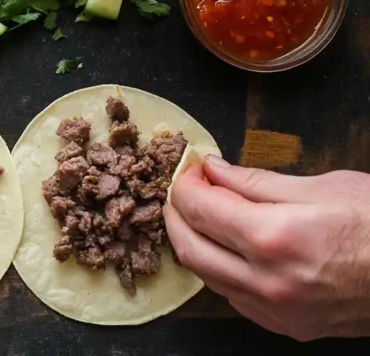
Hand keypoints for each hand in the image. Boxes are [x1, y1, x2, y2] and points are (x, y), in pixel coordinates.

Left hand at [165, 155, 369, 340]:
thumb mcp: (320, 186)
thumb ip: (254, 181)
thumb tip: (213, 169)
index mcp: (273, 238)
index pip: (200, 209)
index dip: (185, 184)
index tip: (189, 170)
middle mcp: (268, 281)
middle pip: (189, 247)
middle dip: (177, 215)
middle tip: (185, 191)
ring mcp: (277, 311)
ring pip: (207, 277)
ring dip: (194, 243)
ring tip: (204, 216)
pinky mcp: (288, 327)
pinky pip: (233, 298)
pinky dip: (220, 270)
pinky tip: (230, 249)